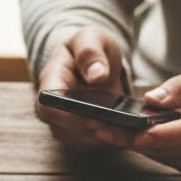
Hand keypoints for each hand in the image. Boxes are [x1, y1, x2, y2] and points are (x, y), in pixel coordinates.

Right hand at [34, 26, 127, 148]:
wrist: (93, 60)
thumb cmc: (88, 46)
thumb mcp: (90, 37)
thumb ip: (91, 53)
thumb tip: (97, 76)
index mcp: (50, 80)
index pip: (48, 106)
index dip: (69, 116)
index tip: (95, 116)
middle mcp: (53, 106)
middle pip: (65, 130)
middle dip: (93, 131)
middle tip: (121, 127)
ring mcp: (65, 122)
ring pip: (82, 141)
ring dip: (106, 137)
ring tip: (130, 130)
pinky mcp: (81, 132)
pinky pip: (95, 142)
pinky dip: (113, 138)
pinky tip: (131, 131)